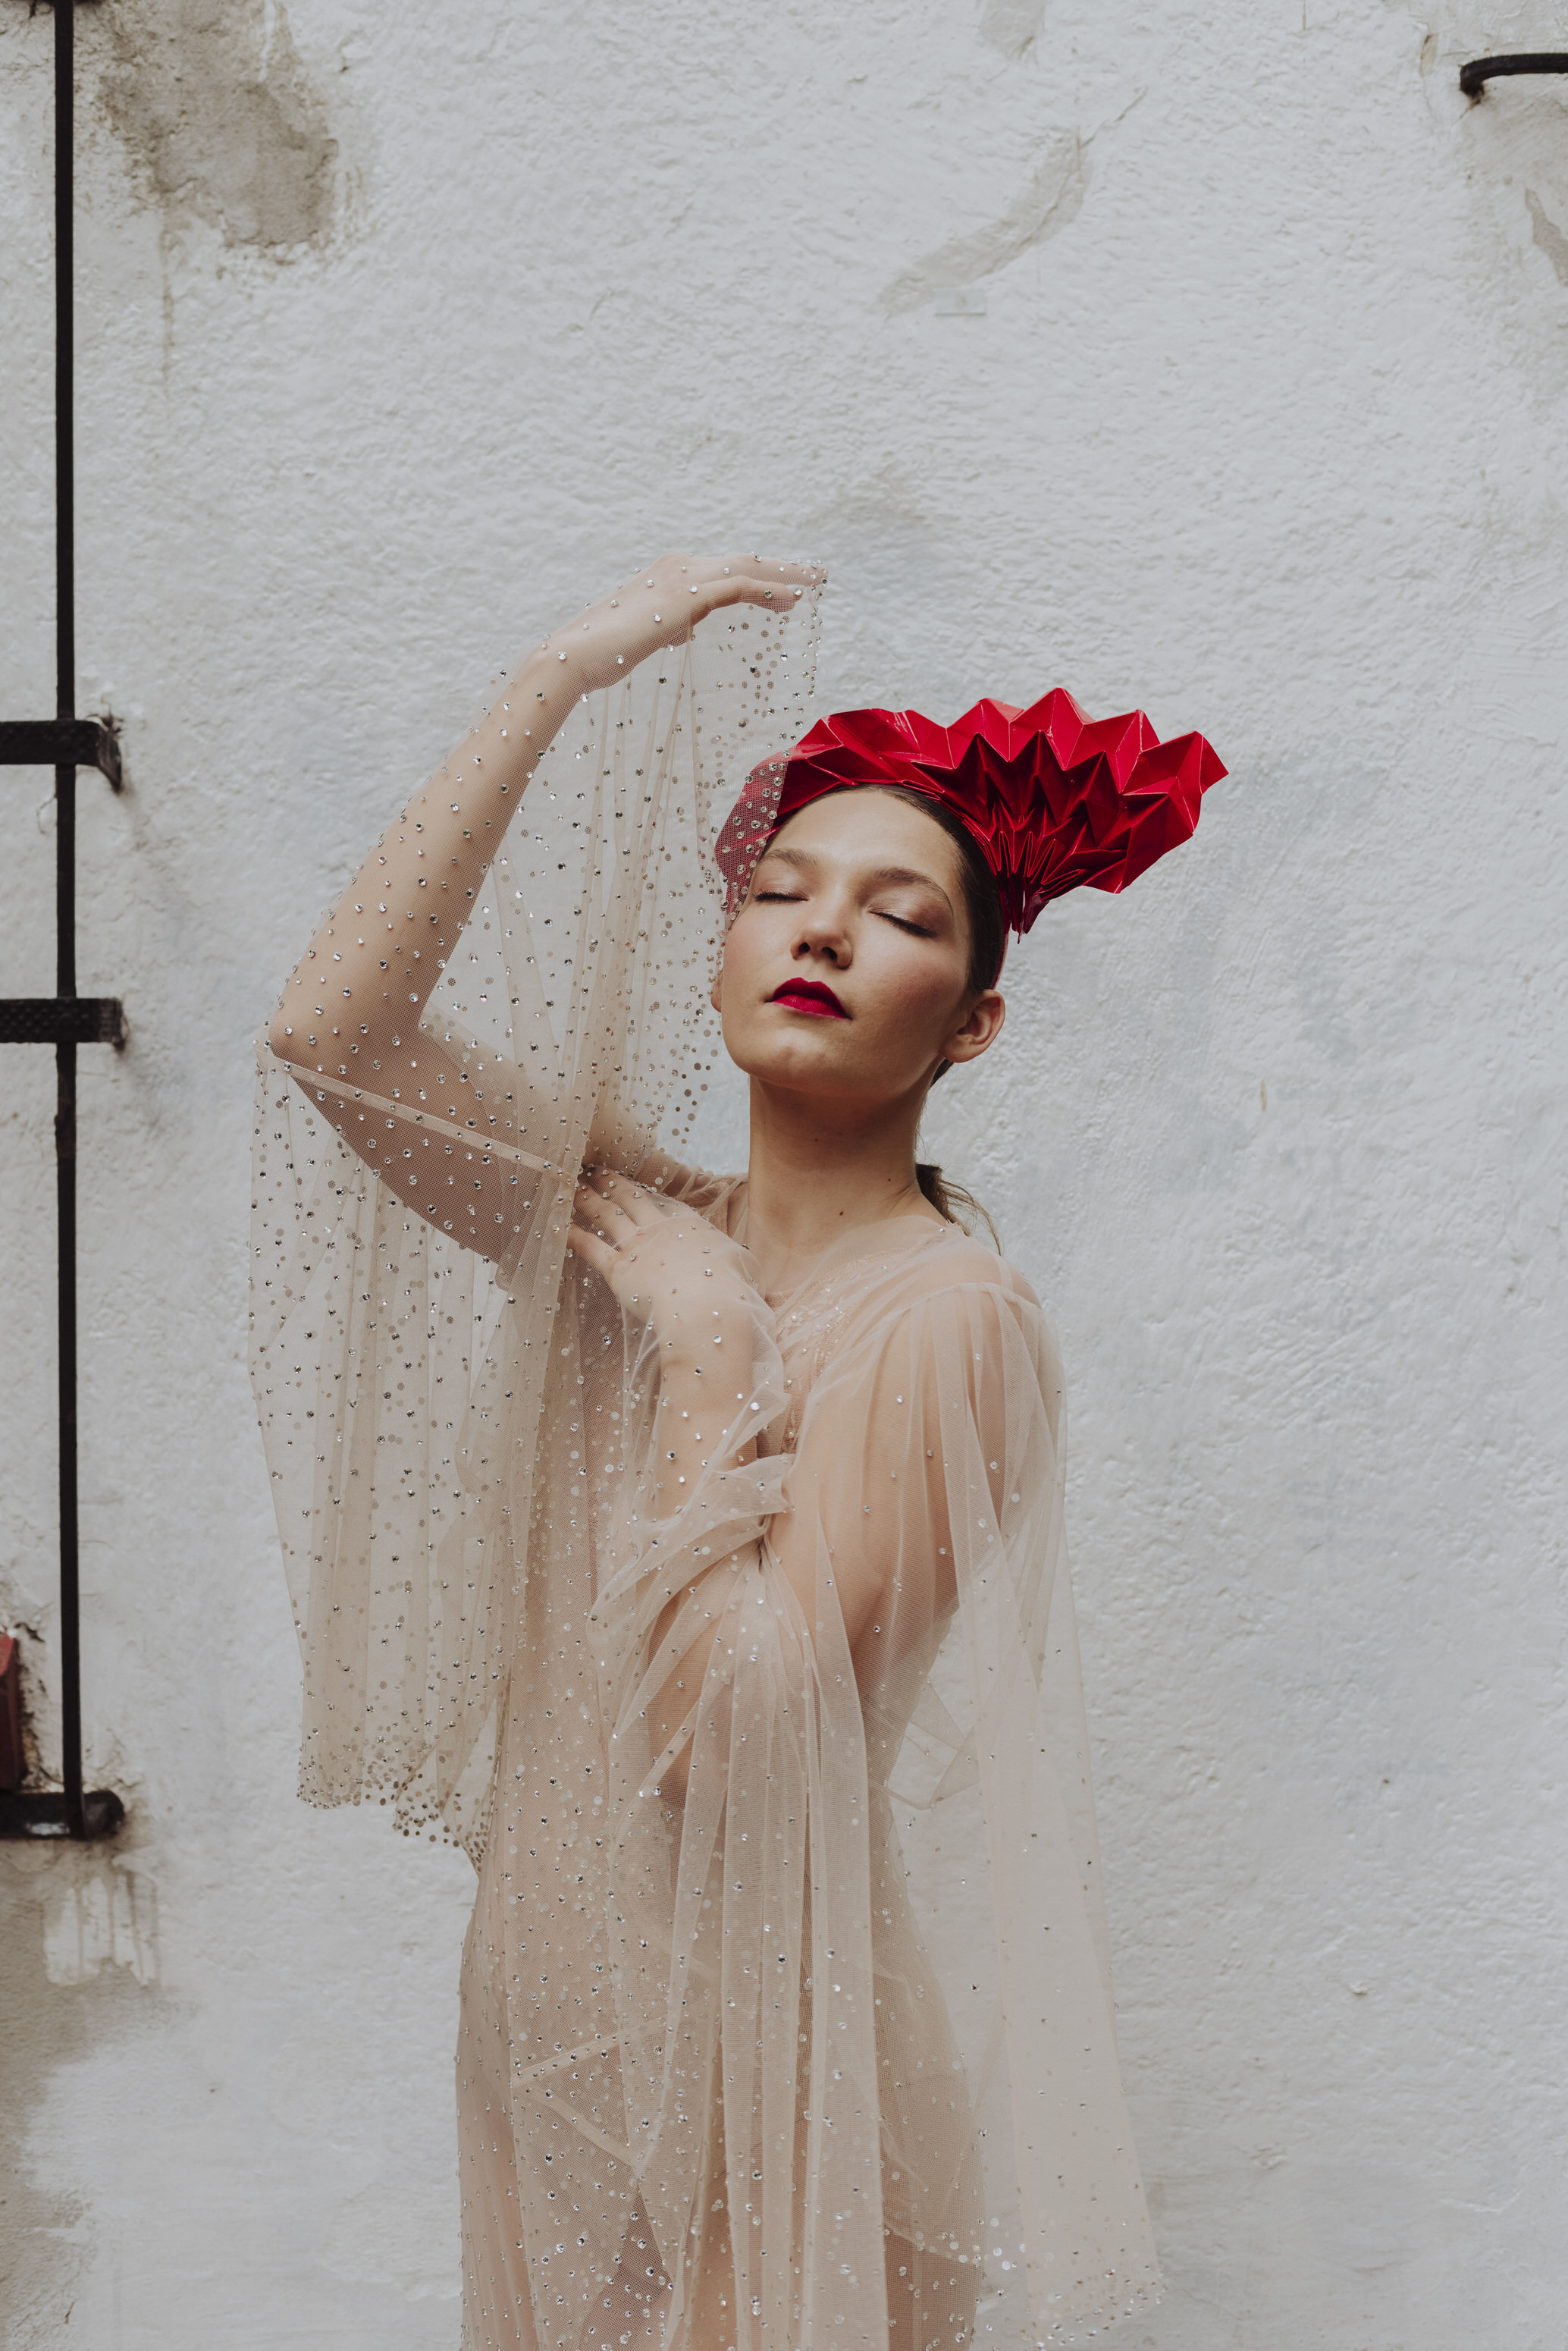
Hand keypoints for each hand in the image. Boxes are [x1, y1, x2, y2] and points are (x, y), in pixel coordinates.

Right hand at [543, 552, 821, 699]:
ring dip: (784, 575)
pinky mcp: (687, 595)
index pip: (725, 569)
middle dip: (781, 567)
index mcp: (669, 571)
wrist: (578, 654)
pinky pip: (739, 587)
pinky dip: (768, 591)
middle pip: (742, 561)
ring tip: (815, 582)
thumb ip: (670, 625)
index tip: (787, 585)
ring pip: (747, 569)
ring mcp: (683, 576)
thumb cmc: (605, 651)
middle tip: (814, 573)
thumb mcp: (646, 633)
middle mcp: (679, 565)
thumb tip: (686, 627)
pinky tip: (791, 601)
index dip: (760, 575)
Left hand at [566, 1170, 754, 1366]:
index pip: (669, 1206)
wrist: (707, 1307)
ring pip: (607, 1215)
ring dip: (589, 1198)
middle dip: (614, 1183)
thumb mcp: (745, 1271)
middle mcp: (661, 1230)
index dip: (653, 1195)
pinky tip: (558, 1224)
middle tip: (597, 1169)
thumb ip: (738, 1263)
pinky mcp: (618, 1269)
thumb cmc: (732, 1293)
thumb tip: (741, 1265)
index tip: (640, 1185)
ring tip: (573, 1183)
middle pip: (632, 1200)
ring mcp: (638, 1247)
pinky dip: (573, 1235)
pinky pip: (590, 1247)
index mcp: (692, 1228)